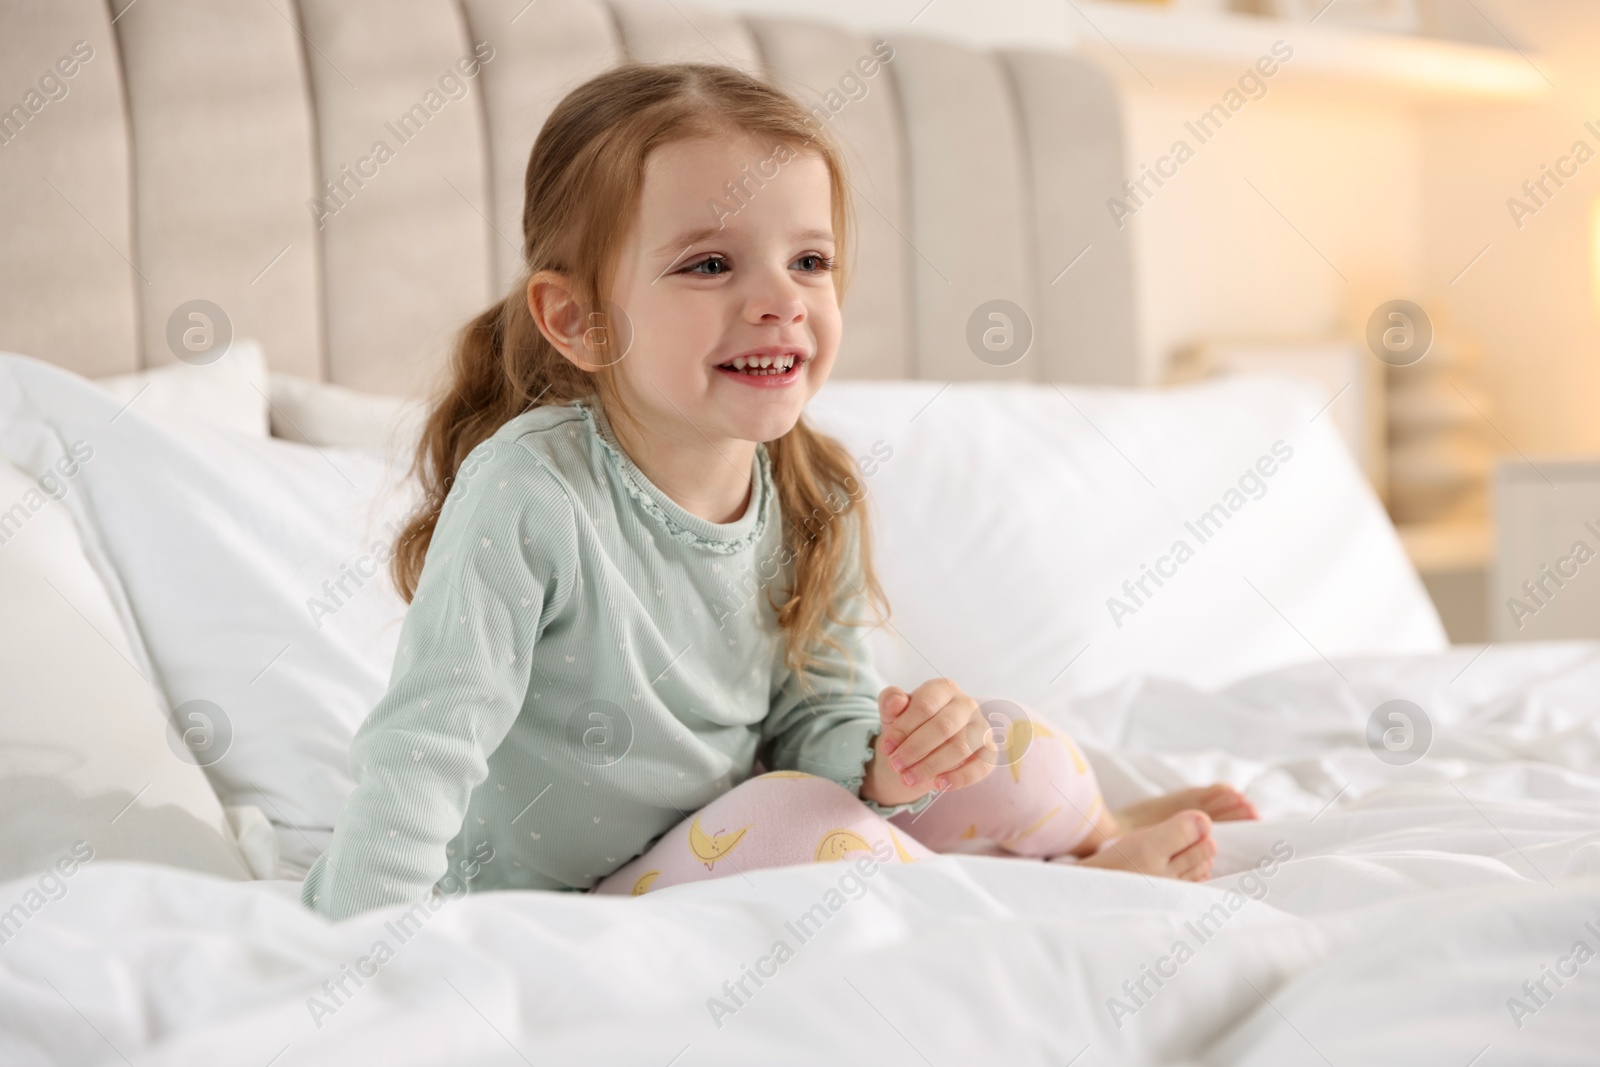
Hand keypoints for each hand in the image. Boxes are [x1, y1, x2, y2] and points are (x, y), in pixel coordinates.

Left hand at [860, 678, 995, 806]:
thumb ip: (890, 702)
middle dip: (915, 749)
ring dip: (931, 766)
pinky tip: (939, 785)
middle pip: (943, 726)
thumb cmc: (909, 726)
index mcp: (943, 689)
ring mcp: (981, 727)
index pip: (925, 705)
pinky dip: (960, 777)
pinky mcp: (989, 751)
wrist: (924, 749)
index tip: (886, 747)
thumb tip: (896, 701)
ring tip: (908, 779)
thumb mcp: (893, 713)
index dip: (903, 728)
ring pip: (960, 747)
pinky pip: (981, 766)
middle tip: (895, 766)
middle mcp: (967, 705)